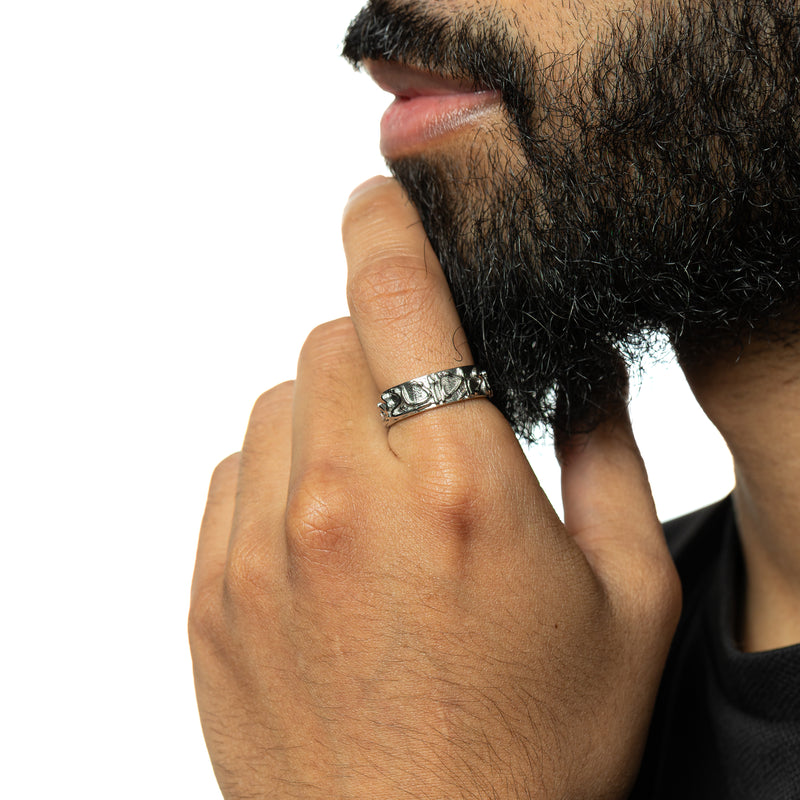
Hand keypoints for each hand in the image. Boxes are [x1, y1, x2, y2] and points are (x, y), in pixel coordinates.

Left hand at [189, 177, 680, 799]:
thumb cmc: (533, 744)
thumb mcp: (624, 600)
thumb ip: (609, 459)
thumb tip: (578, 373)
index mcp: (459, 487)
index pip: (395, 296)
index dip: (384, 225)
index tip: (378, 199)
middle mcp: (346, 502)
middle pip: (331, 339)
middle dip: (377, 348)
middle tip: (420, 414)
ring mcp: (263, 548)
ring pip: (278, 401)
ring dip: (329, 413)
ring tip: (377, 490)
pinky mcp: (213, 593)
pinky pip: (235, 473)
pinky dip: (280, 472)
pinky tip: (327, 535)